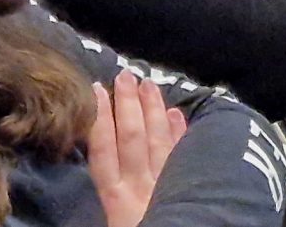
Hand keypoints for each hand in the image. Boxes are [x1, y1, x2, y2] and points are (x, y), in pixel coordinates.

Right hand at [86, 73, 187, 226]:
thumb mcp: (115, 223)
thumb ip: (110, 182)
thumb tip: (97, 152)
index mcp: (117, 203)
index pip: (104, 153)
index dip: (99, 121)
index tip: (96, 90)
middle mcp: (141, 190)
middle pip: (132, 139)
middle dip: (128, 105)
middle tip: (125, 74)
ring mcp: (167, 189)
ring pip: (158, 142)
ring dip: (153, 110)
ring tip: (147, 83)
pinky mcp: (190, 193)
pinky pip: (184, 157)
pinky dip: (180, 133)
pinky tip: (176, 113)